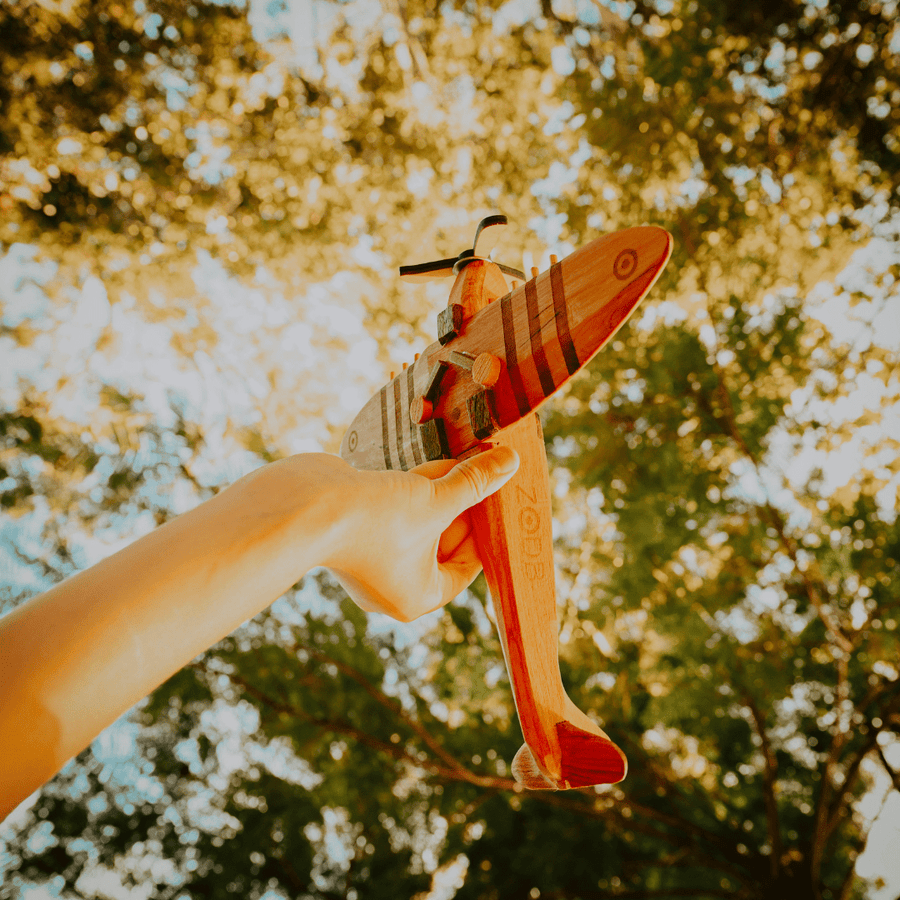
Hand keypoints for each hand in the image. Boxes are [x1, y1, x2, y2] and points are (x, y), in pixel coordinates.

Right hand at [321, 446, 519, 620]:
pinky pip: (397, 509)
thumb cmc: (374, 519)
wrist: (303, 504)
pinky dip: (416, 488)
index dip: (486, 533)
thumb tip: (510, 464)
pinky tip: (437, 462)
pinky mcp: (354, 527)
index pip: (466, 569)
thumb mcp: (437, 500)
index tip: (500, 503)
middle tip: (490, 475)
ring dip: (443, 491)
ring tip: (470, 460)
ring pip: (420, 521)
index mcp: (416, 597)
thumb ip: (475, 483)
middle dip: (465, 506)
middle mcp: (392, 583)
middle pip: (443, 543)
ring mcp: (370, 555)